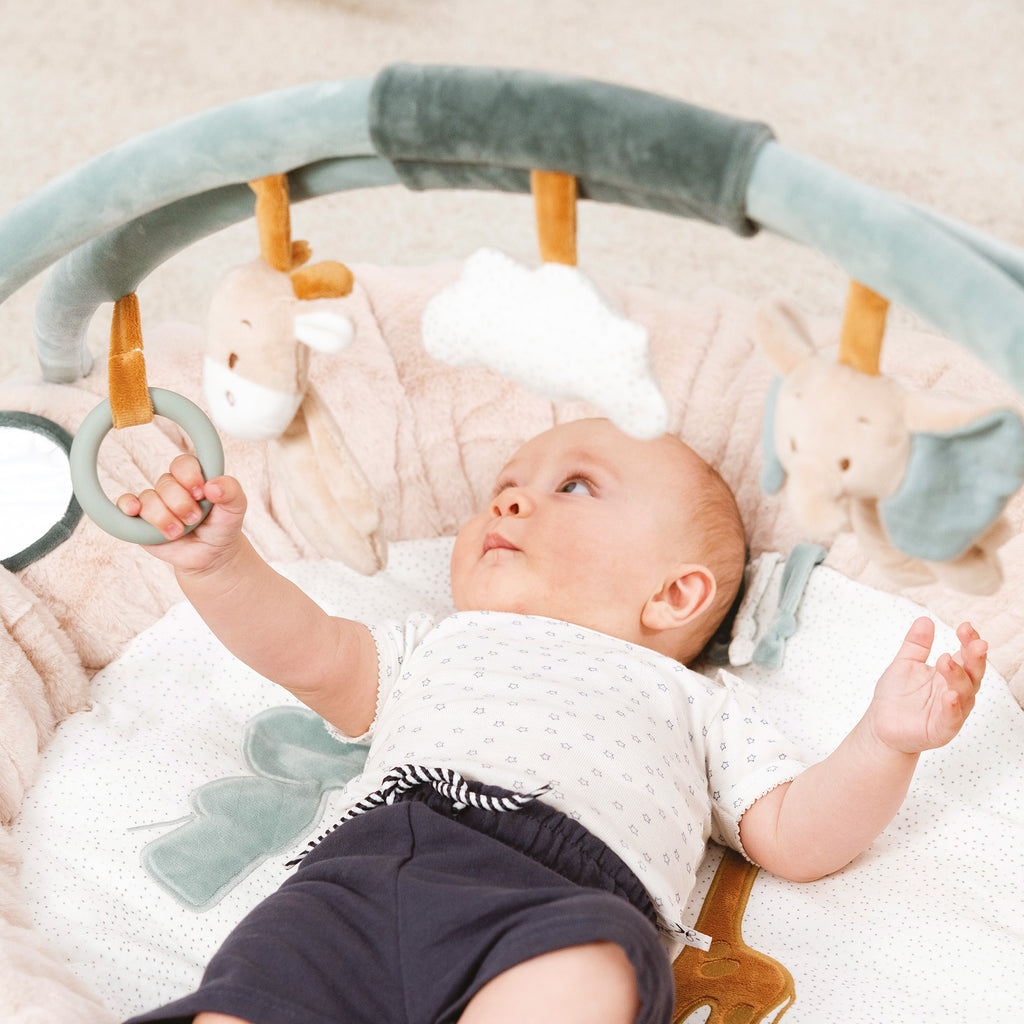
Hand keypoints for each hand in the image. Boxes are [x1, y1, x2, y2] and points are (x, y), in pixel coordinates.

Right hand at [116, 454, 246, 572]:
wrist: (211, 556)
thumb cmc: (222, 527)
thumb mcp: (236, 508)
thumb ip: (231, 491)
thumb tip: (213, 486)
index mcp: (194, 478)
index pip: (183, 463)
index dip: (189, 476)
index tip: (201, 493)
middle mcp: (172, 487)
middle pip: (165, 483)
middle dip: (181, 504)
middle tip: (194, 519)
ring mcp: (155, 502)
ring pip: (148, 499)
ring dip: (164, 517)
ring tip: (179, 532)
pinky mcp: (140, 519)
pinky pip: (125, 503)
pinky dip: (127, 505)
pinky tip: (134, 511)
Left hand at [866, 617, 986, 753]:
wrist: (880, 725)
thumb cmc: (895, 696)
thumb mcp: (905, 664)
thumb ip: (916, 644)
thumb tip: (925, 619)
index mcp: (949, 675)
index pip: (966, 656)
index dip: (969, 641)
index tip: (965, 626)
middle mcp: (955, 692)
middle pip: (973, 674)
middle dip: (974, 657)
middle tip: (974, 642)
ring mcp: (951, 712)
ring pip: (965, 695)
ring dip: (958, 677)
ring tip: (946, 660)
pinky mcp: (941, 730)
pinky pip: (952, 719)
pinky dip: (953, 708)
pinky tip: (950, 696)